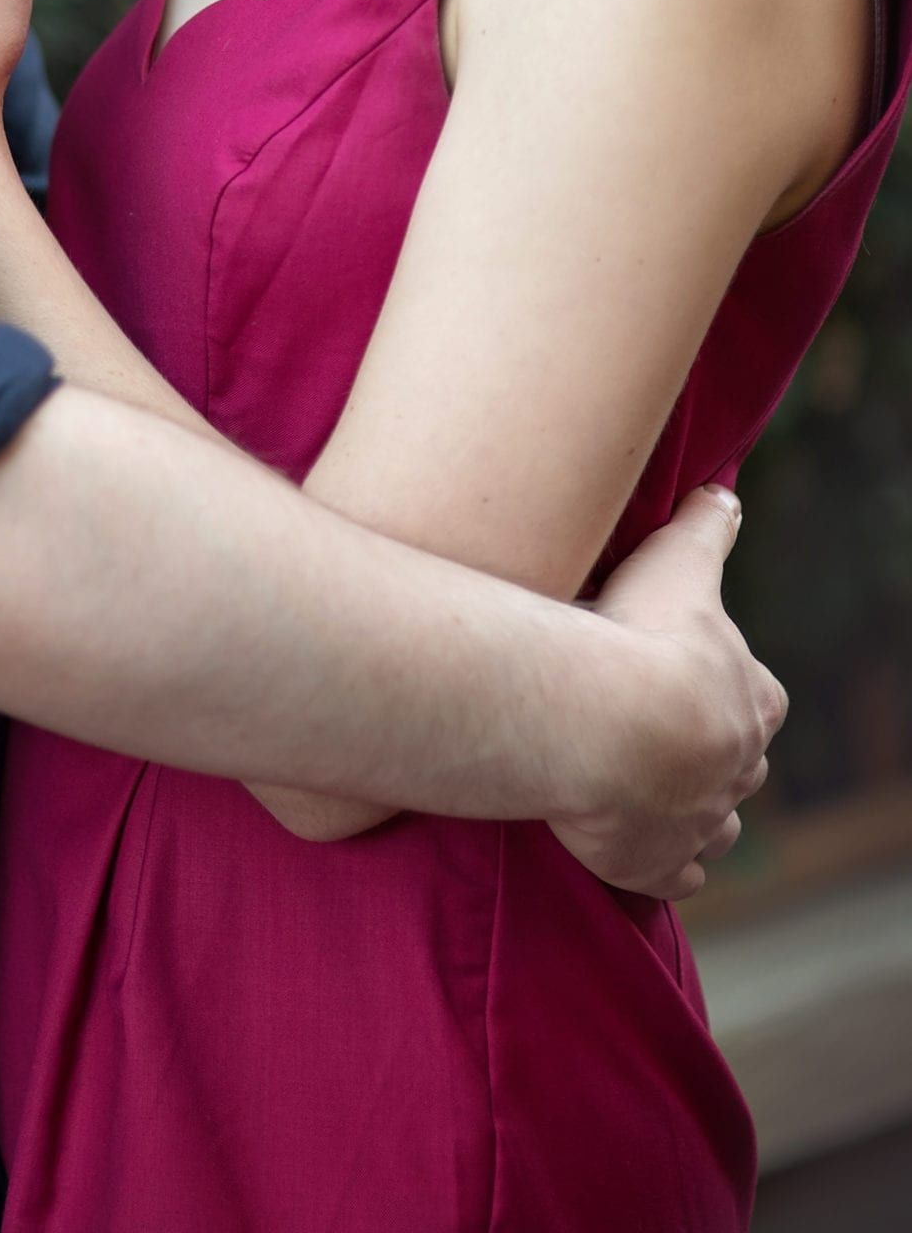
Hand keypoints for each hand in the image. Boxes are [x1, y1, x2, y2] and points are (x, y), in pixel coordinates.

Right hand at [549, 486, 784, 899]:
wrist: (610, 723)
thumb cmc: (645, 636)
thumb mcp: (680, 562)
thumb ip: (705, 529)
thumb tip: (726, 494)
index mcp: (752, 698)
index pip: (759, 697)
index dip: (731, 689)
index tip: (698, 679)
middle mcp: (737, 765)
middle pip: (740, 763)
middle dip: (713, 753)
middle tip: (666, 736)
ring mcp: (700, 819)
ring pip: (718, 824)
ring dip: (698, 813)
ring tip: (660, 798)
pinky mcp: (657, 863)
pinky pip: (676, 876)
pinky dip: (669, 868)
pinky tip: (650, 857)